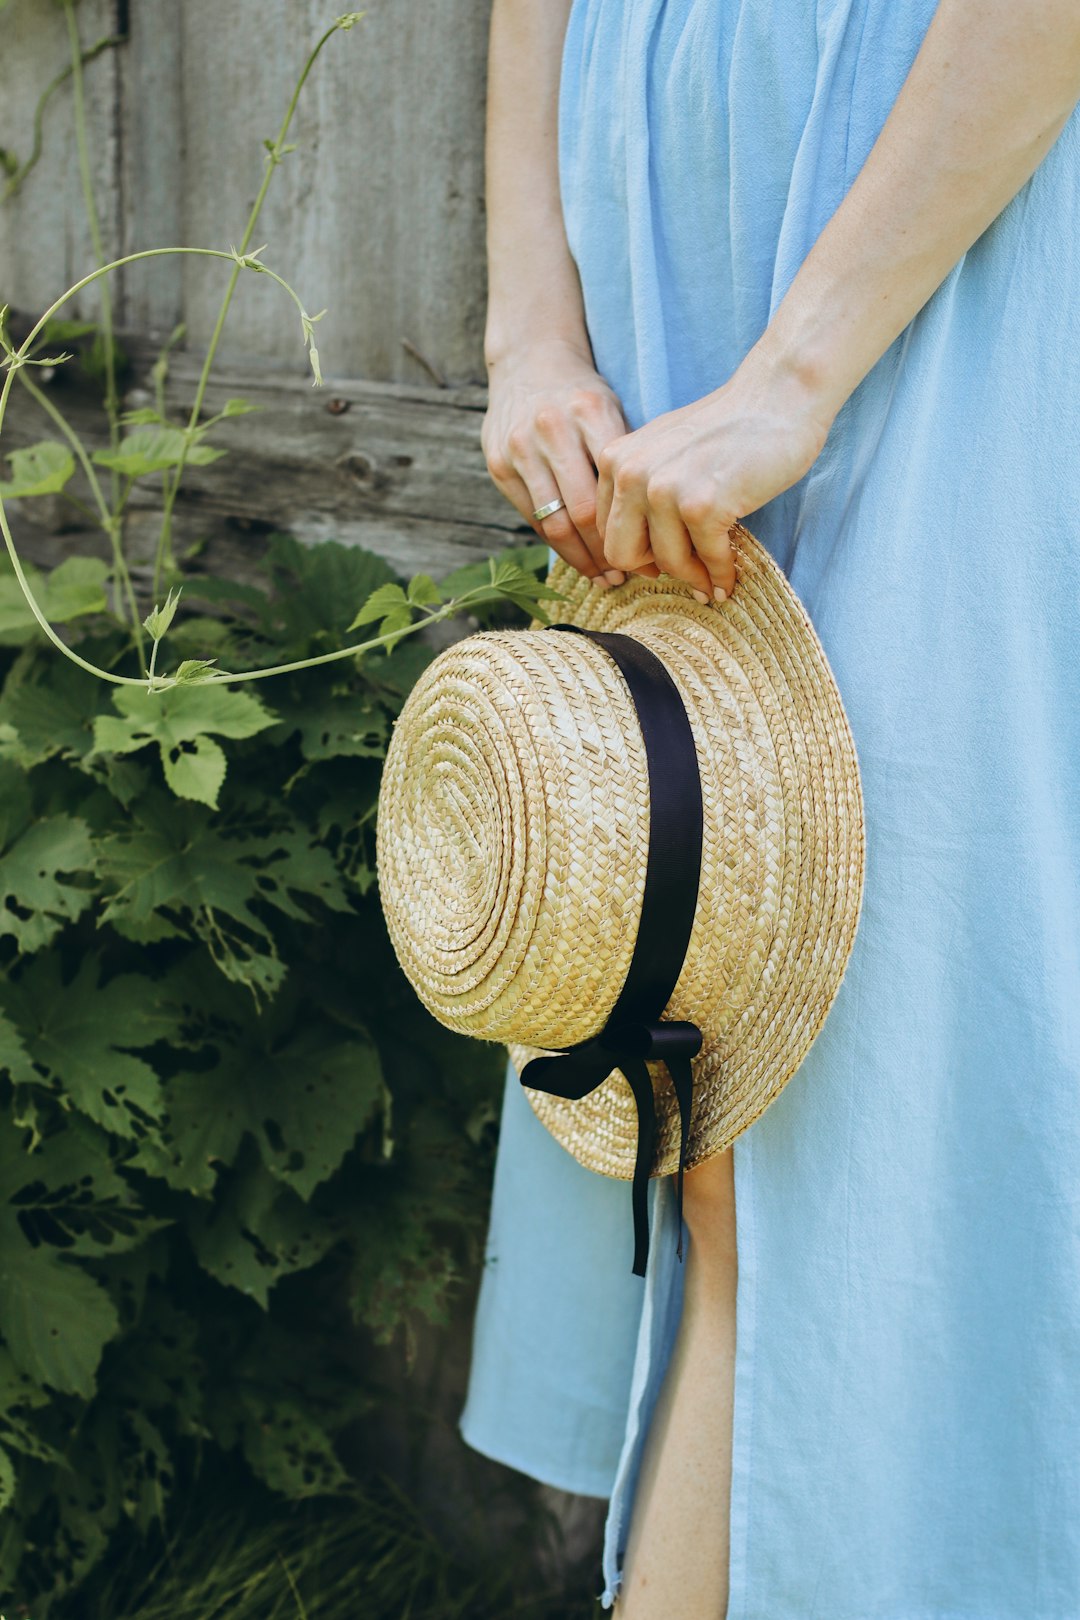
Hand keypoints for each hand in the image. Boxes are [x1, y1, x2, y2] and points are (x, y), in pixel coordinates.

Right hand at [482, 336, 653, 586]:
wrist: (528, 362)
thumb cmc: (582, 396)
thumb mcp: (612, 411)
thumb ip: (626, 459)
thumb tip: (659, 524)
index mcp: (590, 412)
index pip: (616, 487)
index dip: (634, 529)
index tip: (652, 556)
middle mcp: (551, 429)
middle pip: (583, 512)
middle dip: (608, 552)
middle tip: (628, 575)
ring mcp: (519, 448)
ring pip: (554, 523)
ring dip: (582, 559)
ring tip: (604, 577)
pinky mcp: (498, 464)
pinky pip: (532, 518)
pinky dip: (557, 544)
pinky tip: (577, 559)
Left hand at [596, 349, 836, 601]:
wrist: (777, 397)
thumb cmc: (726, 429)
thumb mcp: (663, 452)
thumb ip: (640, 491)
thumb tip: (634, 556)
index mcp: (616, 461)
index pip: (606, 533)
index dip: (636, 554)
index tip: (661, 561)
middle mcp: (632, 474)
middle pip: (622, 556)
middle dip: (654, 571)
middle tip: (684, 572)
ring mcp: (665, 490)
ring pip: (666, 564)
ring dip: (694, 577)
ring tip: (712, 576)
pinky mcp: (702, 506)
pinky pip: (707, 561)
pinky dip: (721, 575)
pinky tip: (729, 580)